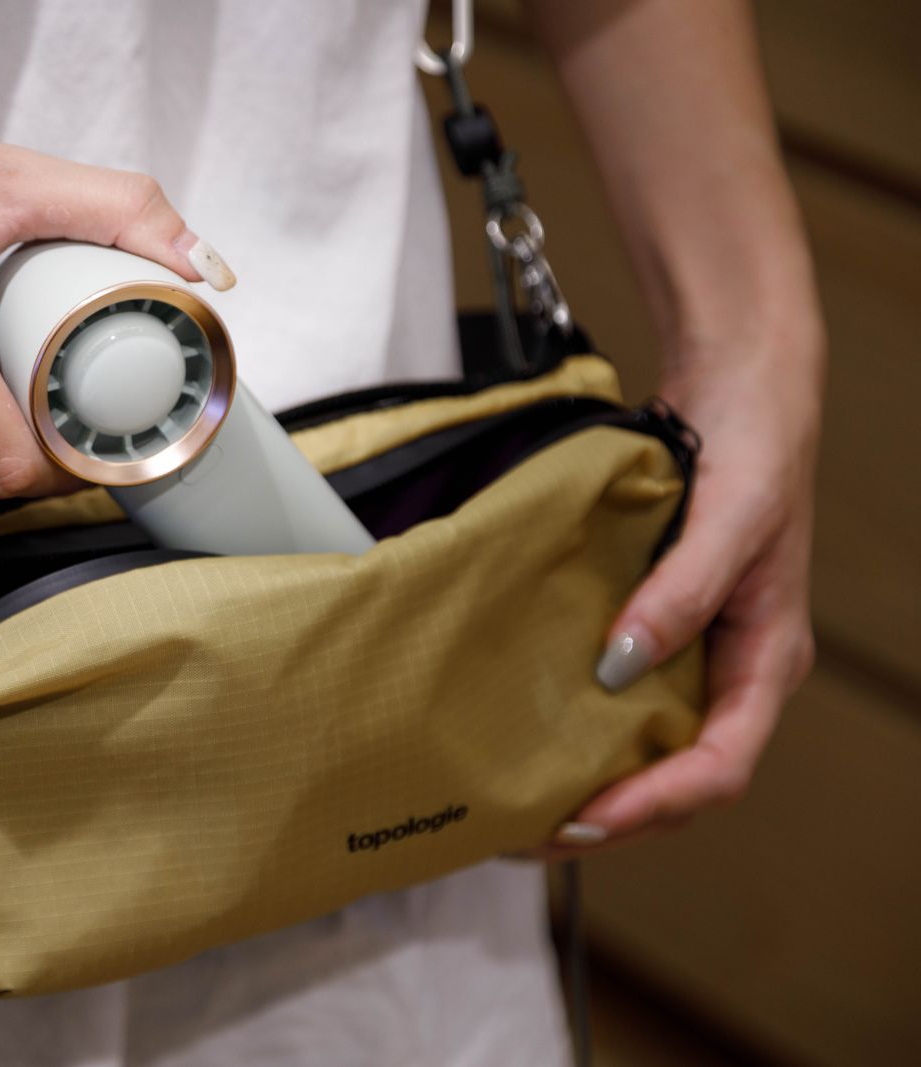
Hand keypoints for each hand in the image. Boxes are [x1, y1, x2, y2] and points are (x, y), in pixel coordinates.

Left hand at [540, 336, 824, 859]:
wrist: (740, 389)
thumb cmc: (753, 451)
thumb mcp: (731, 522)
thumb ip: (683, 594)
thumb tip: (621, 665)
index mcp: (766, 661)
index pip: (718, 768)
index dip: (651, 806)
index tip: (584, 821)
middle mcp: (730, 671)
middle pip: (676, 777)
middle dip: (608, 817)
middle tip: (527, 835)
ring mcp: (693, 654)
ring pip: (645, 748)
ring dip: (588, 784)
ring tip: (515, 806)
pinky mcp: (654, 628)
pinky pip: (620, 701)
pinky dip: (578, 729)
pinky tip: (525, 734)